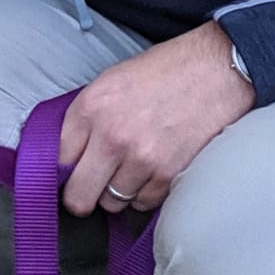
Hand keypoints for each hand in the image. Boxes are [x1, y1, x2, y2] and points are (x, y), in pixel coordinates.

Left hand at [58, 22, 254, 216]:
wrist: (216, 70)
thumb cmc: (165, 72)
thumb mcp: (111, 82)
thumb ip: (87, 118)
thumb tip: (69, 154)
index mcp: (91, 107)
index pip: (58, 160)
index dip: (65, 169)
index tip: (72, 172)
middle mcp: (112, 136)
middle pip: (79, 196)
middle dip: (81, 196)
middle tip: (90, 190)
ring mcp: (141, 159)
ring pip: (113, 203)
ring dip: (119, 192)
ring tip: (132, 168)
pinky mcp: (169, 175)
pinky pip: (144, 204)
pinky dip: (146, 193)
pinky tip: (154, 169)